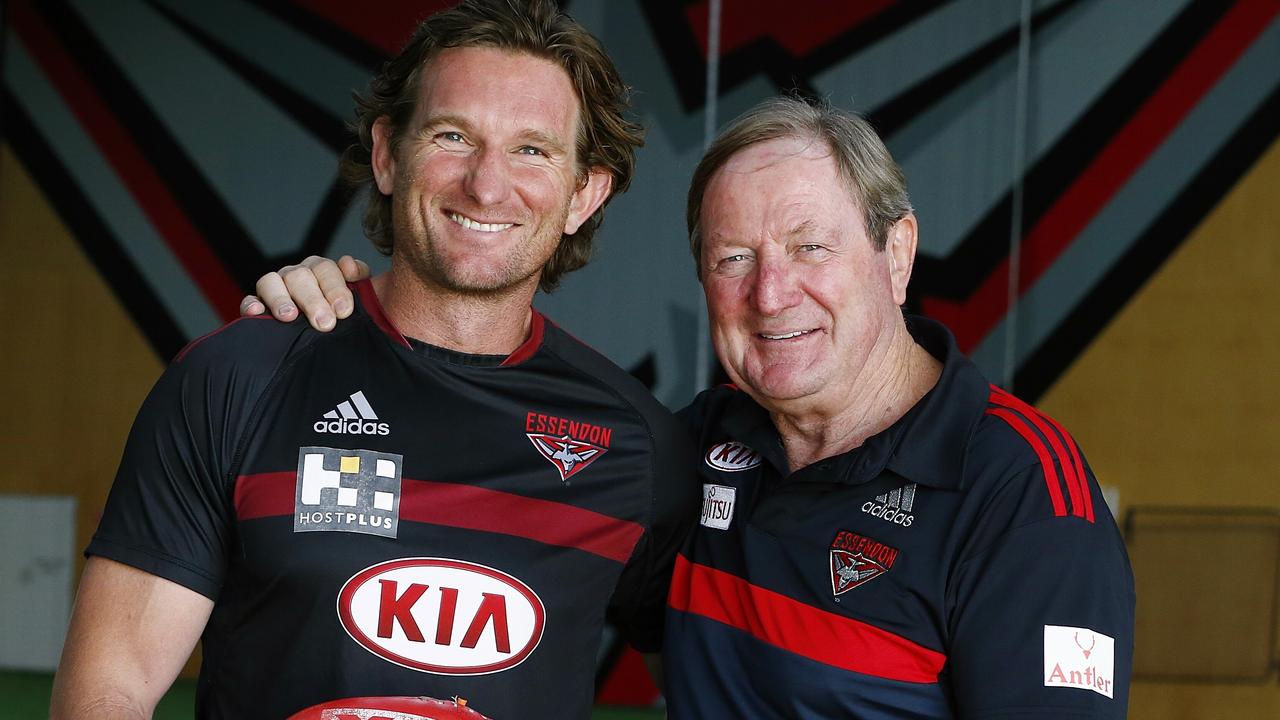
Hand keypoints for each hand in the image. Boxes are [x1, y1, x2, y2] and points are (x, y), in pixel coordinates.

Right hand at [238, 255, 369, 331]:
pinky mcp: (257, 306)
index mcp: (321, 271)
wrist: (334, 344)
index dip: (335, 288)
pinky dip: (251, 305)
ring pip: (270, 282)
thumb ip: (359, 279)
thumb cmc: (346, 320)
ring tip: (290, 317)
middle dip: (313, 300)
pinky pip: (249, 301)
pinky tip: (256, 313)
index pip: (325, 268)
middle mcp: (297, 276)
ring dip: (280, 299)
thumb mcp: (361, 302)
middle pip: (299, 276)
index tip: (344, 311)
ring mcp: (275, 289)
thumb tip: (349, 264)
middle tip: (325, 323)